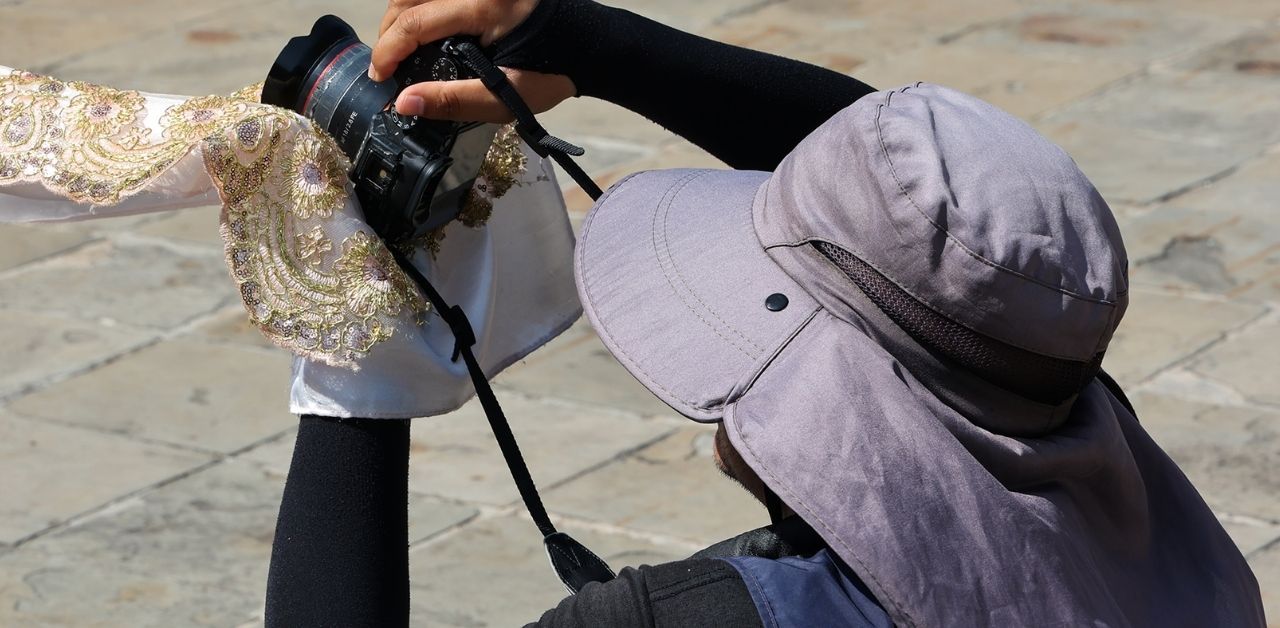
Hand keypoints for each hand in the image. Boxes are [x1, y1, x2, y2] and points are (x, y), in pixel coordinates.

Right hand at [370, 0, 575, 122]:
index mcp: (486, 7)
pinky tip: (422, 31)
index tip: (380, 77)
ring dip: (403, 15)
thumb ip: (453, 100)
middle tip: (389, 65)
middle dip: (390, 31)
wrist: (592, 48)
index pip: (416, 21)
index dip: (388, 49)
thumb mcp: (506, 98)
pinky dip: (422, 7)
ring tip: (401, 49)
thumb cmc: (553, 74)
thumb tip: (404, 102)